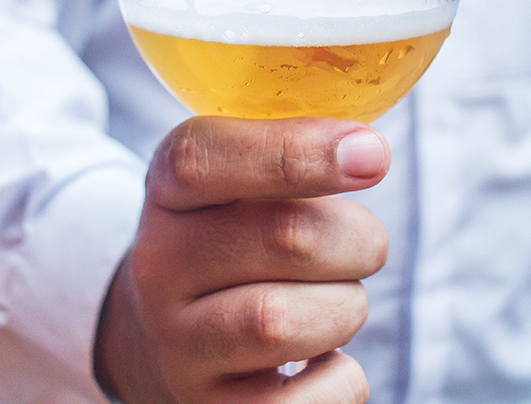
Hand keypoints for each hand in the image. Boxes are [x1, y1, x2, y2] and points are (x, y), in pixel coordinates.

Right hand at [95, 116, 390, 403]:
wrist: (167, 340)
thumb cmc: (235, 243)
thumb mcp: (238, 183)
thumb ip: (292, 152)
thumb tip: (367, 152)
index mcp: (167, 191)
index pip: (201, 159)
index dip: (295, 152)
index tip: (373, 155)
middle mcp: (157, 267)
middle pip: (284, 238)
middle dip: (357, 239)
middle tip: (362, 245)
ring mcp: (178, 346)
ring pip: (285, 323)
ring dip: (345, 307)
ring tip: (334, 301)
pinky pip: (312, 398)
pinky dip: (343, 378)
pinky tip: (322, 358)